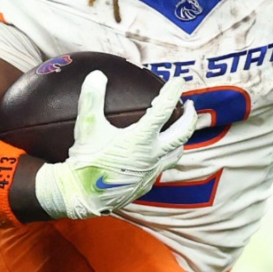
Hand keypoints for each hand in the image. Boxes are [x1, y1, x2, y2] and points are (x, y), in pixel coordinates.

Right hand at [34, 72, 196, 219]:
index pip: (163, 109)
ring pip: (177, 153)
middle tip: (189, 105)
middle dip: (190, 117)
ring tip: (179, 130)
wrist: (82, 196)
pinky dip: (166, 155)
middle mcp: (153, 155)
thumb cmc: (85, 161)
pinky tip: (157, 153)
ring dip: (182, 139)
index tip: (179, 81)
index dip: (172, 92)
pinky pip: (163, 167)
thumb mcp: (86, 127)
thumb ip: (92, 99)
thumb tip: (97, 75)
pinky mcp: (146, 184)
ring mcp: (152, 171)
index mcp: (141, 139)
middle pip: (182, 133)